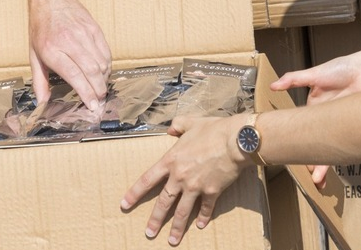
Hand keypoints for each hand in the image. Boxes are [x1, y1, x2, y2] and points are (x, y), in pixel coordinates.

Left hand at [27, 0, 110, 109]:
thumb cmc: (40, 27)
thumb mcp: (34, 55)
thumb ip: (40, 81)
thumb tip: (43, 102)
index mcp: (52, 49)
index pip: (75, 75)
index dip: (86, 93)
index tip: (92, 105)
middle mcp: (70, 41)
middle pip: (92, 71)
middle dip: (98, 90)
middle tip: (99, 102)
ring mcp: (84, 34)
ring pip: (102, 62)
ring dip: (104, 80)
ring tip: (100, 89)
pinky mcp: (95, 29)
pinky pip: (106, 52)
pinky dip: (107, 66)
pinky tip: (103, 73)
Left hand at [121, 114, 249, 245]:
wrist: (235, 141)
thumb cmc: (213, 130)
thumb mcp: (191, 122)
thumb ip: (178, 126)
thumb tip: (171, 128)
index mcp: (171, 160)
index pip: (147, 180)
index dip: (134, 193)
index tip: (124, 204)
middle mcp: (180, 177)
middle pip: (163, 202)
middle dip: (155, 220)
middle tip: (149, 233)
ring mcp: (195, 186)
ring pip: (182, 211)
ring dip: (176, 227)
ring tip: (172, 241)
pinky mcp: (212, 192)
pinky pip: (205, 208)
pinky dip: (203, 217)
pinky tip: (200, 225)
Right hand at [270, 51, 360, 186]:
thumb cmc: (342, 69)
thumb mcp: (315, 74)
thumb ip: (294, 79)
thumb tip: (272, 85)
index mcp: (314, 108)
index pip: (302, 131)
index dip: (297, 144)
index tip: (291, 156)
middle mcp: (326, 120)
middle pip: (316, 144)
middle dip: (312, 161)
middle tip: (309, 176)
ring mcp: (341, 125)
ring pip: (331, 149)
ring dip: (326, 165)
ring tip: (319, 180)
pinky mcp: (355, 127)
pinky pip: (348, 145)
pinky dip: (345, 157)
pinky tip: (340, 168)